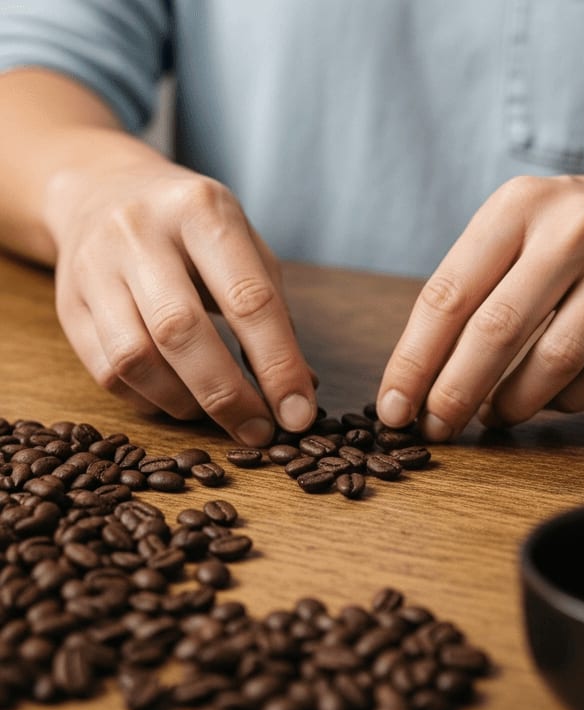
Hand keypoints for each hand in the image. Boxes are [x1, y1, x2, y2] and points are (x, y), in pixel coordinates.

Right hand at [44, 161, 316, 444]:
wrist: (103, 191)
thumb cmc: (195, 229)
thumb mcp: (245, 246)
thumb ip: (275, 313)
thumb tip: (302, 389)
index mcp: (202, 211)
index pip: (249, 300)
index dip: (278, 366)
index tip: (299, 414)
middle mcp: (141, 233)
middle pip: (182, 332)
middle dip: (227, 394)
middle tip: (258, 431)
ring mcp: (95, 267)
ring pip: (135, 358)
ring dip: (184, 402)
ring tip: (219, 416)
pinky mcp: (69, 303)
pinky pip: (106, 370)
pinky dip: (149, 400)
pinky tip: (178, 401)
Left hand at [376, 158, 583, 439]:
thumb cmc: (577, 226)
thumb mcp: (521, 223)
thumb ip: (476, 281)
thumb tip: (423, 373)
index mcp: (519, 206)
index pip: (449, 294)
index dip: (414, 361)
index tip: (394, 407)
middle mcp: (572, 229)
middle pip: (497, 331)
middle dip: (455, 393)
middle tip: (437, 428)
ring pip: (555, 360)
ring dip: (514, 404)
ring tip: (495, 416)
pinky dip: (567, 400)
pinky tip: (549, 399)